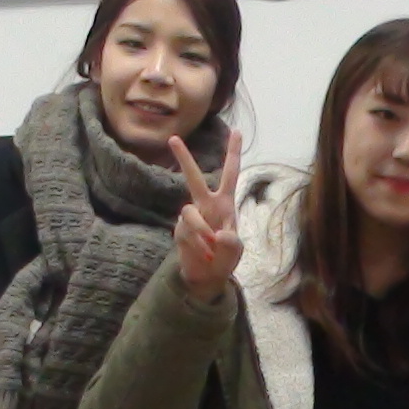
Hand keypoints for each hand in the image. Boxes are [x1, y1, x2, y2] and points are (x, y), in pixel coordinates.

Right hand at [167, 131, 243, 296]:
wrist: (208, 277)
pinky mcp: (179, 230)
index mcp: (224, 203)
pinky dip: (198, 245)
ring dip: (201, 231)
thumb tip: (218, 234)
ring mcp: (190, 217)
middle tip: (173, 138)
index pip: (230, 174)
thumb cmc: (225, 259)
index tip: (236, 131)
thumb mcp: (235, 251)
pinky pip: (186, 232)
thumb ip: (231, 242)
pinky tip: (205, 255)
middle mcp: (205, 205)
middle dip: (184, 158)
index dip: (232, 153)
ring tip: (211, 247)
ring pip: (189, 213)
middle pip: (194, 178)